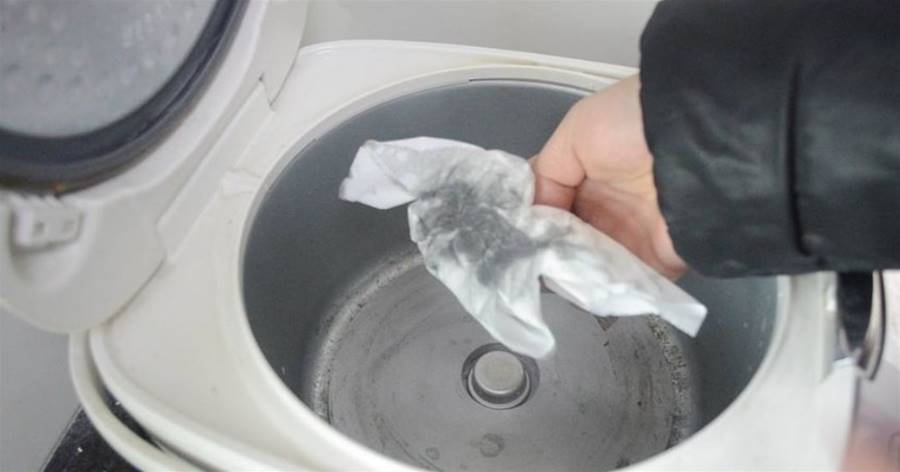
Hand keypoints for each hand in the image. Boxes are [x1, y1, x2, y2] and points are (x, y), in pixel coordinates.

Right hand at [531, 75, 685, 278]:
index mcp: (589, 175)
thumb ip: (546, 174)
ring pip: (588, 266)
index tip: (509, 233)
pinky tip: (573, 286)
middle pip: (566, 240)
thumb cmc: (632, 125)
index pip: (551, 205)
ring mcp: (632, 238)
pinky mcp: (655, 263)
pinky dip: (599, 289)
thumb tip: (531, 216)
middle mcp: (608, 208)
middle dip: (544, 251)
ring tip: (542, 273)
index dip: (530, 220)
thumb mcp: (576, 132)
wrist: (696, 142)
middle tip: (520, 259)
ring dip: (566, 271)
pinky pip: (621, 284)